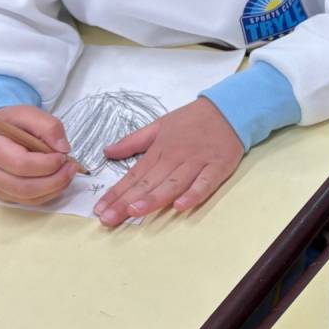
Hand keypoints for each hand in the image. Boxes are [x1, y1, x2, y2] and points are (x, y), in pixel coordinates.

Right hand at [0, 106, 77, 204]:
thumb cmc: (9, 124)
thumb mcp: (27, 113)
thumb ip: (48, 126)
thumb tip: (63, 148)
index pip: (21, 164)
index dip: (47, 164)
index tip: (63, 155)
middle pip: (24, 187)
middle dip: (55, 180)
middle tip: (72, 167)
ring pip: (27, 198)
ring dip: (54, 188)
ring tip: (68, 173)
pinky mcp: (1, 196)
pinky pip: (28, 202)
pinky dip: (48, 194)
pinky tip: (58, 181)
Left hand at [94, 97, 242, 226]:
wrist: (229, 108)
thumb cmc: (192, 120)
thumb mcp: (159, 125)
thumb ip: (133, 141)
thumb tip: (107, 152)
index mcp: (160, 149)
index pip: (134, 174)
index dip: (116, 192)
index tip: (100, 209)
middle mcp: (176, 157)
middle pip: (149, 183)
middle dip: (126, 202)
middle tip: (108, 219)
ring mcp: (197, 163)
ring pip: (173, 184)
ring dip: (154, 198)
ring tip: (134, 212)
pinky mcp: (218, 167)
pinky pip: (205, 183)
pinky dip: (194, 194)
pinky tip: (180, 207)